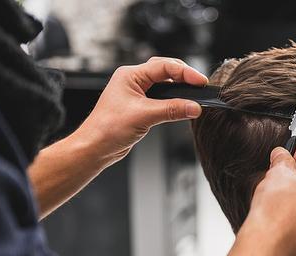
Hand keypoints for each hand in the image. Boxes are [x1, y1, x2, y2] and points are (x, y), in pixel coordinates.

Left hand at [72, 57, 207, 164]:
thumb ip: (172, 110)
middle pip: (165, 71)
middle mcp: (133, 81)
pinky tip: (182, 106)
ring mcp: (137, 94)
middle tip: (201, 85)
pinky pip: (162, 99)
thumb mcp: (144, 116)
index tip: (200, 81)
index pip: (164, 67)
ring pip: (164, 85)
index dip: (185, 73)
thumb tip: (194, 107)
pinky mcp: (140, 107)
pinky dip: (174, 101)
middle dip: (184, 76)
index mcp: (130, 75)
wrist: (95, 147)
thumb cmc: (107, 129)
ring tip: (194, 94)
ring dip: (179, 89)